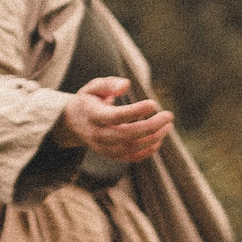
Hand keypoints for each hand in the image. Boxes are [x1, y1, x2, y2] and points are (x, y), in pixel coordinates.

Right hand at [56, 77, 171, 163]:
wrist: (73, 123)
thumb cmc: (89, 100)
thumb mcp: (93, 87)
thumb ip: (109, 84)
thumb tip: (126, 85)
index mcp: (92, 116)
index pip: (115, 117)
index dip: (135, 111)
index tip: (154, 103)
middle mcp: (97, 135)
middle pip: (127, 135)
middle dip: (151, 127)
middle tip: (168, 115)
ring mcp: (104, 148)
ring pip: (131, 148)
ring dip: (153, 138)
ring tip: (168, 125)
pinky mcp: (111, 155)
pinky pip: (131, 157)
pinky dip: (148, 150)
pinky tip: (159, 138)